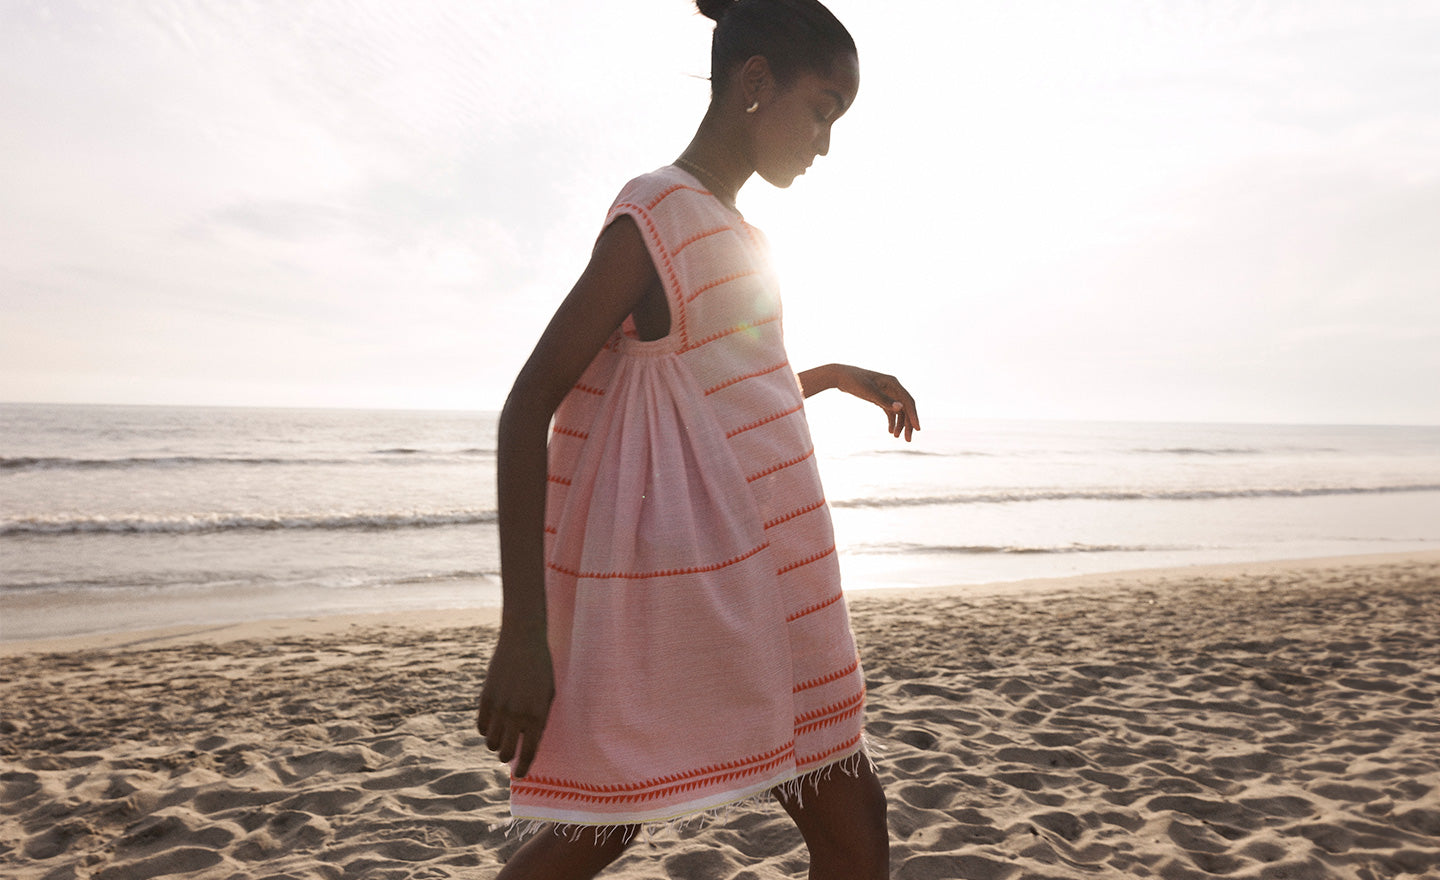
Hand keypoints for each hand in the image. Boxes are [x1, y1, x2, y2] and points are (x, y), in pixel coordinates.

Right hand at [475, 628, 554, 777]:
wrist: (522, 642)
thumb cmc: (541, 670)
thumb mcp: (548, 696)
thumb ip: (539, 721)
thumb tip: (528, 745)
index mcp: (537, 716)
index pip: (528, 752)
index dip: (523, 768)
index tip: (520, 776)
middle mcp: (516, 715)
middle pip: (505, 752)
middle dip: (508, 756)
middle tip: (511, 752)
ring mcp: (499, 708)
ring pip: (491, 743)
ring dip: (496, 745)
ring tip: (502, 737)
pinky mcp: (485, 699)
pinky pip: (481, 728)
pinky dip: (486, 731)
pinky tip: (492, 725)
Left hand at [834, 366, 920, 440]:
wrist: (840, 376)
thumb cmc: (854, 381)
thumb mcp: (869, 392)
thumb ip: (884, 400)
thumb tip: (900, 408)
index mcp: (893, 383)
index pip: (908, 401)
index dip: (914, 416)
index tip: (917, 429)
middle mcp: (893, 387)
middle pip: (905, 407)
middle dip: (908, 423)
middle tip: (907, 440)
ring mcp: (887, 393)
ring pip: (899, 411)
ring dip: (900, 424)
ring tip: (897, 437)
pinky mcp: (880, 398)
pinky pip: (890, 411)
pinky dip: (892, 421)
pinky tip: (891, 431)